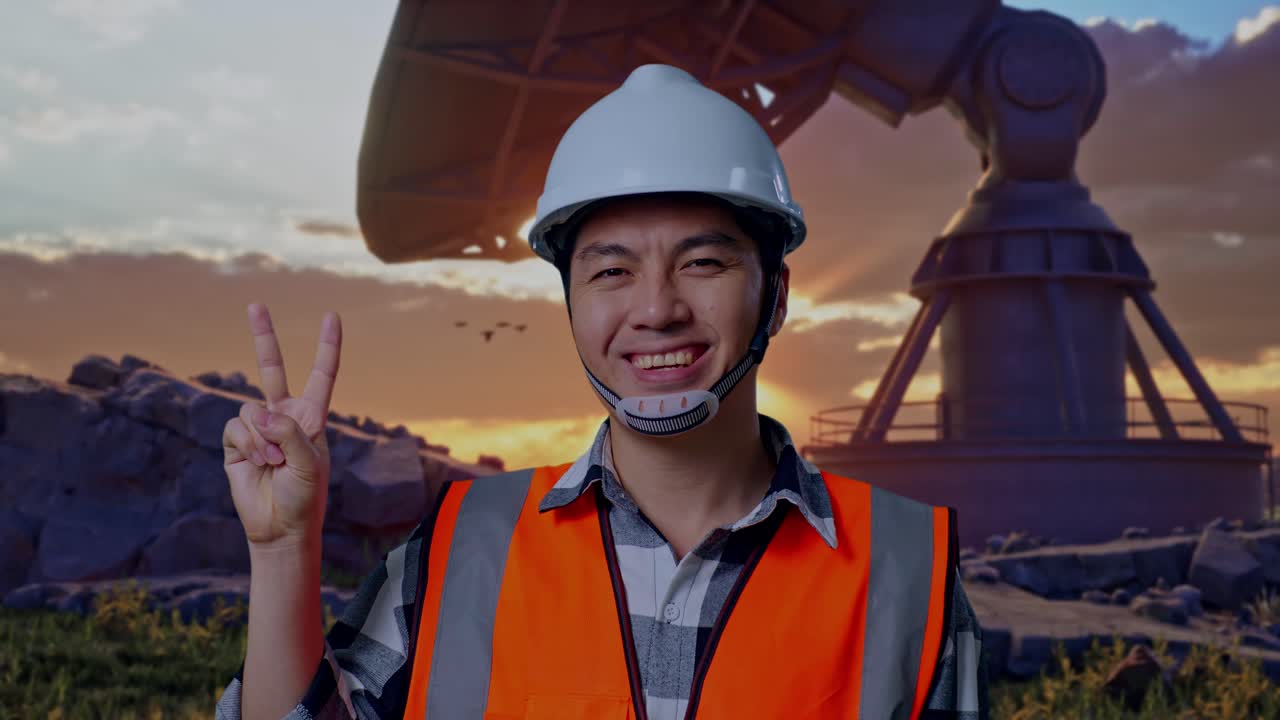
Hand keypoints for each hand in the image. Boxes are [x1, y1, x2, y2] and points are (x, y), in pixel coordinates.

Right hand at [222, 302, 341, 549]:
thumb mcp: (309, 463)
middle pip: (271, 368)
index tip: (332, 316)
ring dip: (264, 439)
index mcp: (311, 417)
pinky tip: (258, 465)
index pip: (322, 374)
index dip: (327, 346)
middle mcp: (283, 416)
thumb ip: (289, 432)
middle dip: (263, 336)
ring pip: (251, 409)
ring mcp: (258, 428)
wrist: (279, 527)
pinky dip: (249, 446)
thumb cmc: (304, 497)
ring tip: (274, 464)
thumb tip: (260, 412)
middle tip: (255, 304)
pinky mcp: (236, 442)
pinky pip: (237, 427)